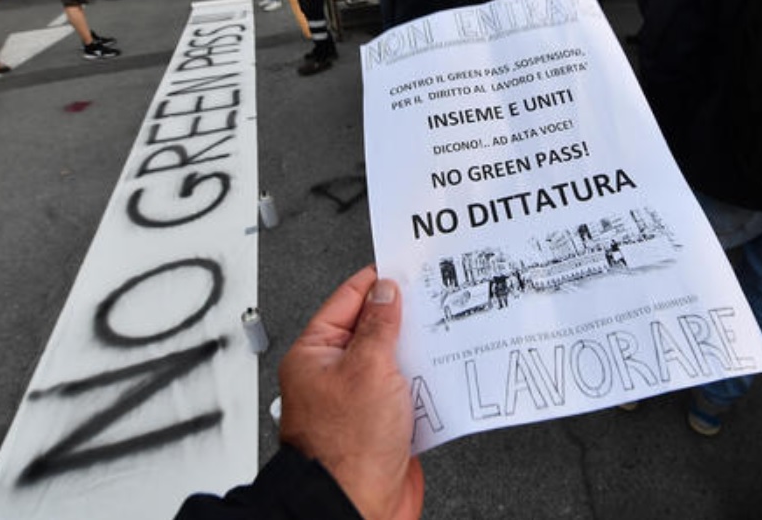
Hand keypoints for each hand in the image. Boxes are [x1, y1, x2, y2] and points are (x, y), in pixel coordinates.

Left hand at [279, 266, 422, 519]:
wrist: (355, 507)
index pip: (349, 299)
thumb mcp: (368, 368)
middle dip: (405, 316)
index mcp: (316, 353)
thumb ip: (380, 325)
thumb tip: (386, 292)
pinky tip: (445, 374)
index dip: (379, 280)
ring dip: (420, 350)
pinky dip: (428, 382)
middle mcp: (335, 373)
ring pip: (396, 359)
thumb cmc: (345, 449)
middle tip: (434, 297)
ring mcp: (361, 398)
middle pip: (374, 328)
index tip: (406, 266)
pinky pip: (410, 391)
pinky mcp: (385, 423)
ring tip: (445, 333)